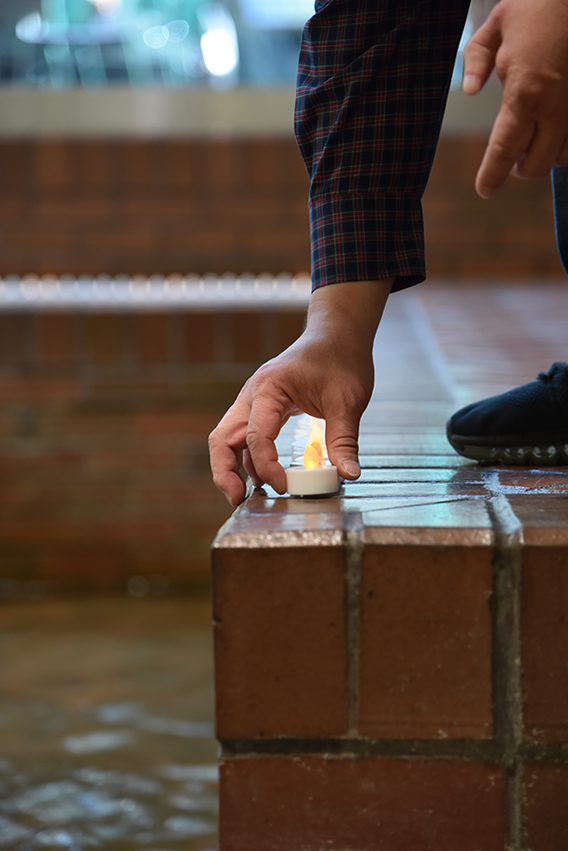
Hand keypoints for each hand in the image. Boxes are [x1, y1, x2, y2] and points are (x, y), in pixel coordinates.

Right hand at [208, 280, 390, 505]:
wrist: (338, 336)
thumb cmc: (340, 359)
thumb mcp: (348, 400)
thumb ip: (344, 439)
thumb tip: (349, 474)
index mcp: (268, 388)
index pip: (255, 435)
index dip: (266, 466)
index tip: (284, 486)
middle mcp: (253, 396)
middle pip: (222, 439)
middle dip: (224, 472)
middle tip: (238, 500)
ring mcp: (254, 402)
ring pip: (226, 439)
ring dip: (231, 468)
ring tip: (246, 496)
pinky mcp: (262, 409)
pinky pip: (244, 438)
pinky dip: (248, 460)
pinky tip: (262, 479)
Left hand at [463, 0, 567, 197]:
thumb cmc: (540, 2)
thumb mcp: (498, 23)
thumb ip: (476, 59)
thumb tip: (470, 90)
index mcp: (525, 94)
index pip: (503, 151)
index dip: (491, 176)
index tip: (484, 190)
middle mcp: (556, 108)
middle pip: (535, 166)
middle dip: (518, 169)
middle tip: (510, 159)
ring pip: (562, 157)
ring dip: (545, 155)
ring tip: (535, 138)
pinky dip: (567, 143)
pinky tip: (556, 129)